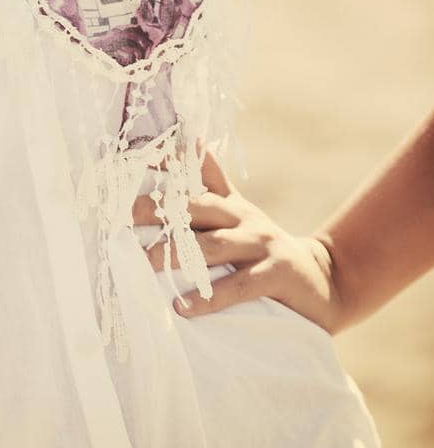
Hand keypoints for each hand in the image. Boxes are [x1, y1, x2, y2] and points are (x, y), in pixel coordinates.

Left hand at [131, 145, 350, 334]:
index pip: (197, 177)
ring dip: (177, 254)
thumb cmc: (266, 249)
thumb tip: (189, 141)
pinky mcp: (276, 275)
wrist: (324, 282)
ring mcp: (262, 245)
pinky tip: (183, 306)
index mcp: (232, 204)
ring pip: (213, 246)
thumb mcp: (240, 214)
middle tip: (123, 218)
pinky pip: (239, 287)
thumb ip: (213, 183)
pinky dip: (210, 297)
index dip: (168, 164)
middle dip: (159, 211)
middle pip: (197, 208)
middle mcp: (244, 218)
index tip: (133, 160)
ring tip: (146, 262)